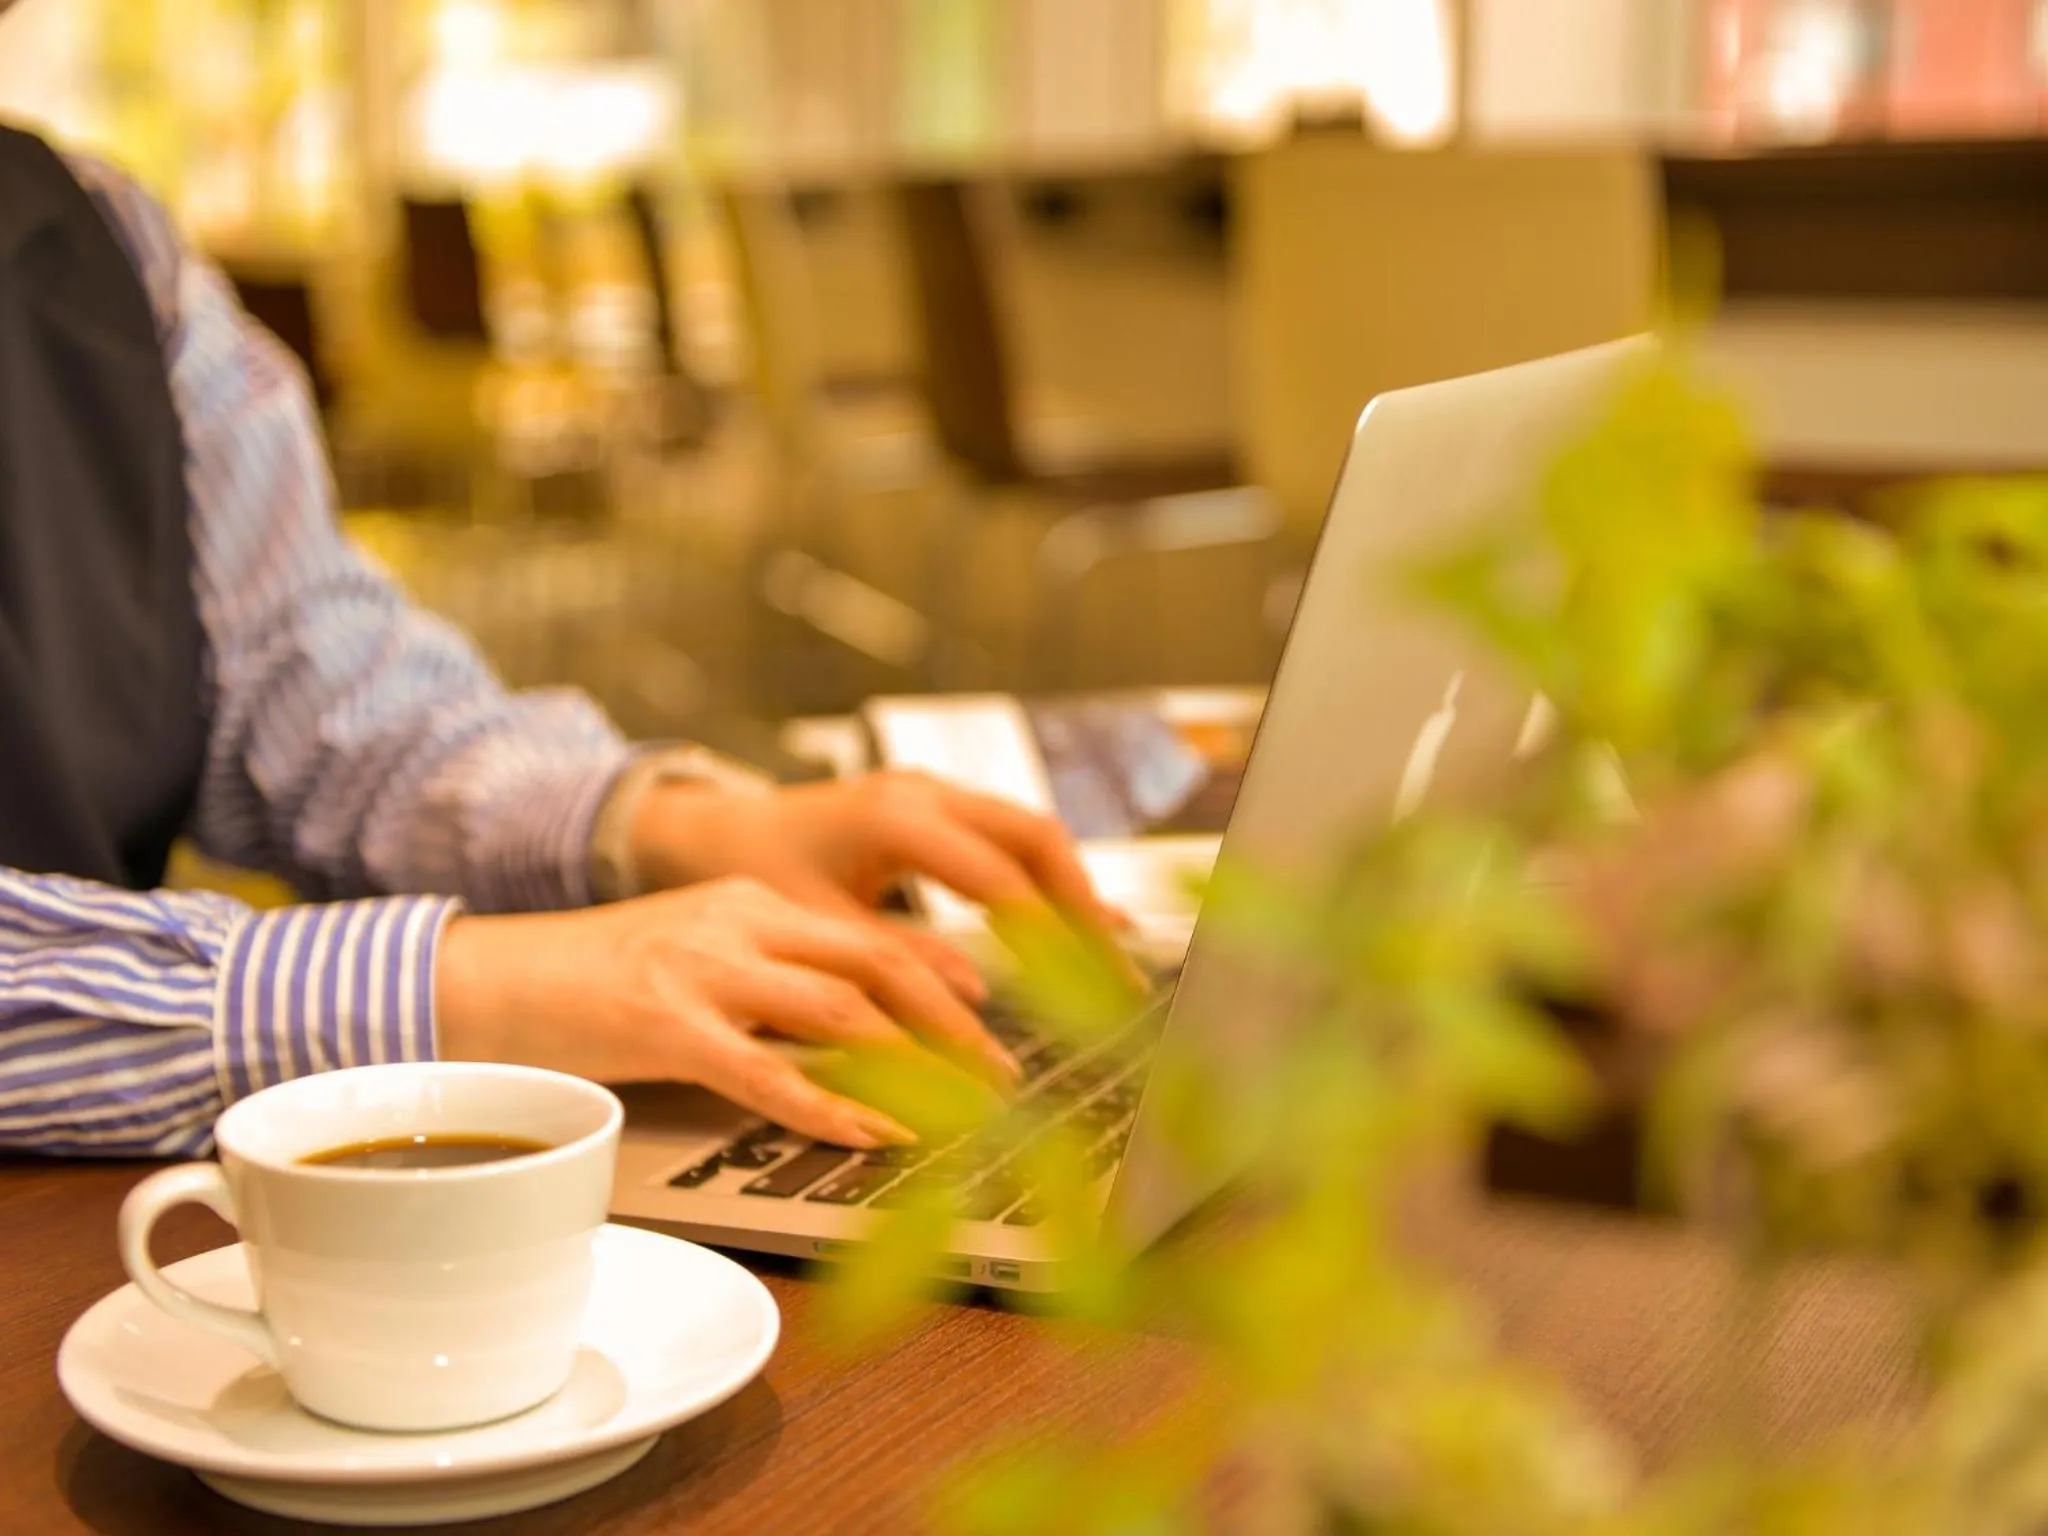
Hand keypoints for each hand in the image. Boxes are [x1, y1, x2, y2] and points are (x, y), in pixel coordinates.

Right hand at [434, 877, 1018, 1147]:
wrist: (482, 981)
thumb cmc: (587, 983)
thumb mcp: (691, 957)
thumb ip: (763, 980)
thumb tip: (845, 1030)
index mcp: (752, 905)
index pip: (871, 934)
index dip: (942, 975)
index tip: (993, 1015)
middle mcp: (738, 924)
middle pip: (876, 962)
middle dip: (954, 1019)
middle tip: (1005, 1072)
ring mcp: (703, 971)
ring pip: (840, 1008)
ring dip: (917, 1061)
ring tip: (968, 1106)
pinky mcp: (666, 1025)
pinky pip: (769, 1070)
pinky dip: (833, 1105)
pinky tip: (876, 1132)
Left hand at [629, 772, 1131, 985]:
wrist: (715, 827)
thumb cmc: (753, 873)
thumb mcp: (817, 927)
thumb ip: (894, 960)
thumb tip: (977, 1001)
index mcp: (896, 817)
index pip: (1001, 878)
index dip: (1051, 937)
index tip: (1087, 988)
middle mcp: (925, 791)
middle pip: (1037, 840)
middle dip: (1084, 908)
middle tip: (1120, 977)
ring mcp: (936, 792)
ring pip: (1032, 834)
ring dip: (1074, 893)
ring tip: (1115, 958)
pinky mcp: (938, 807)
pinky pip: (1011, 838)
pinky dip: (1048, 882)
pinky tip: (1086, 923)